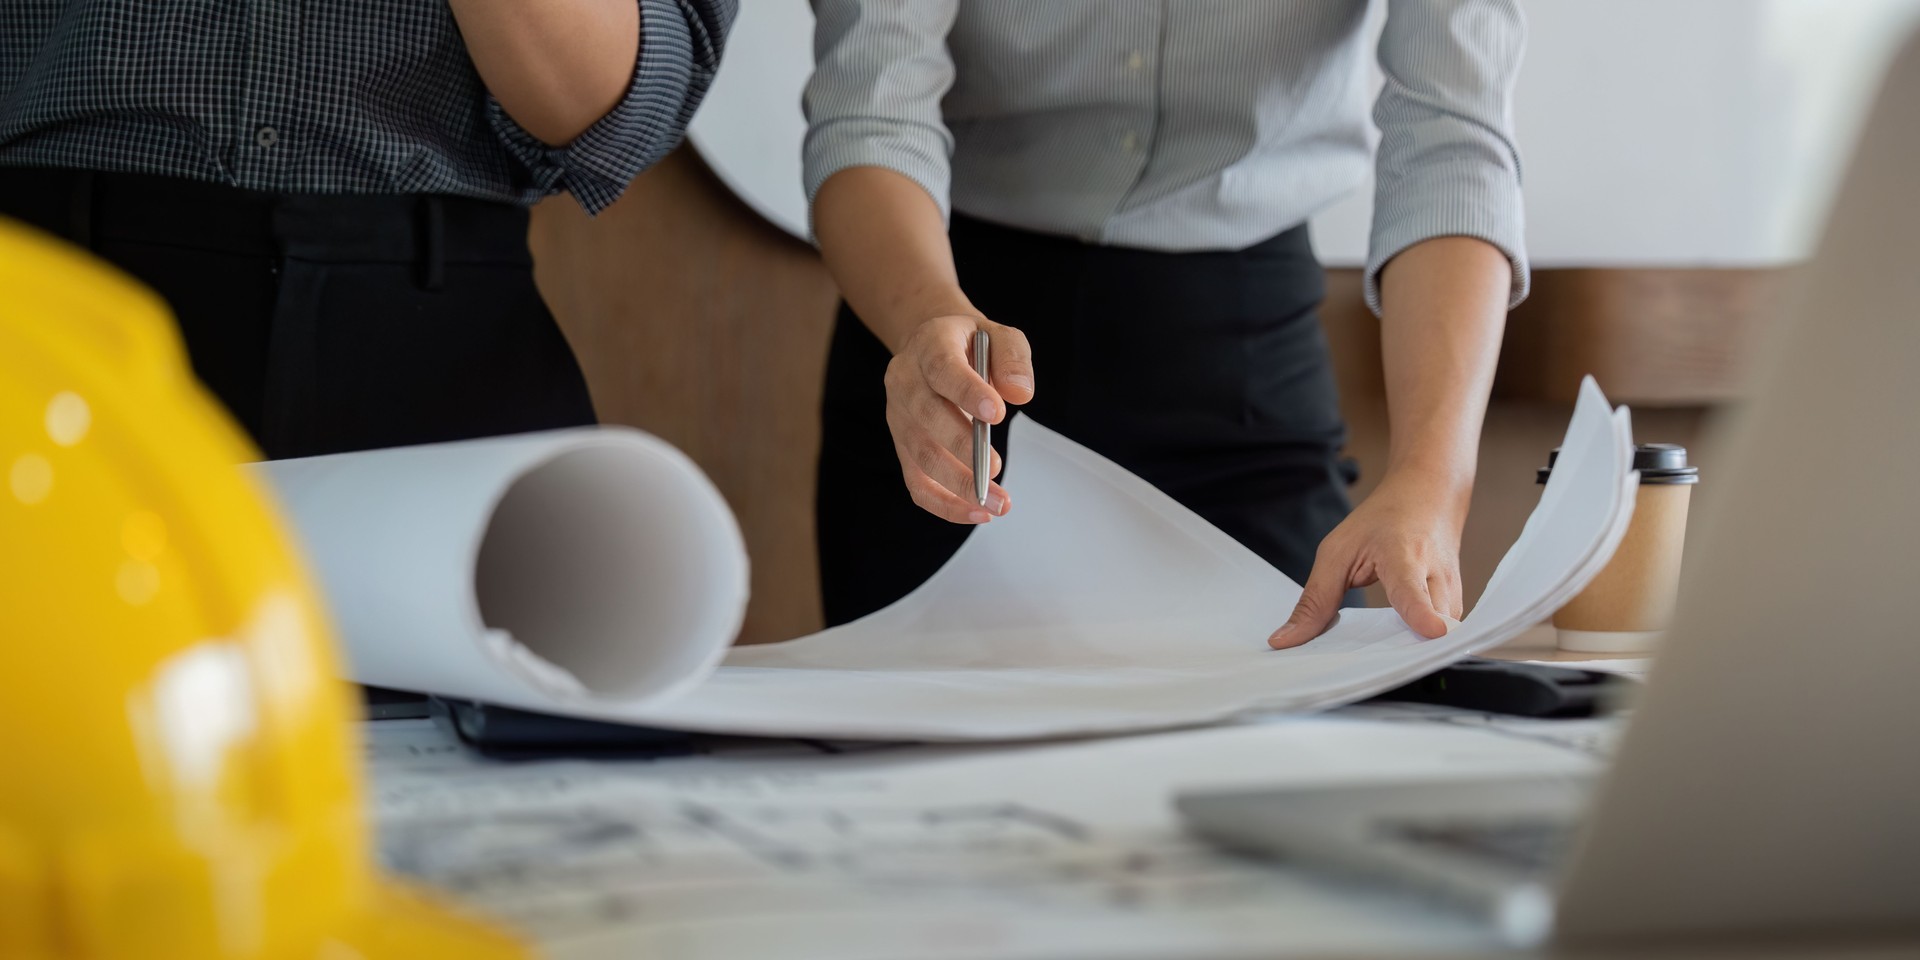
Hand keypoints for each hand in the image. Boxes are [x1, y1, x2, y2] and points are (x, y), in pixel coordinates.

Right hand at [885, 315, 1035, 522]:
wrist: (932, 347)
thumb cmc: (971, 345)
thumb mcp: (999, 336)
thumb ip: (1012, 358)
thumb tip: (1020, 393)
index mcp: (929, 345)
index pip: (942, 368)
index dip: (967, 392)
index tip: (998, 415)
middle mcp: (905, 380)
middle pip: (927, 416)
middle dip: (963, 448)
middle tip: (997, 469)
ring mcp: (899, 416)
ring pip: (921, 455)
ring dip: (958, 484)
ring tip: (997, 504)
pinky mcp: (903, 446)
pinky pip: (916, 482)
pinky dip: (944, 504)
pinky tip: (976, 513)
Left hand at [1267, 470, 1468, 647]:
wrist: (1429, 494)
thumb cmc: (1384, 520)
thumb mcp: (1338, 550)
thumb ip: (1316, 599)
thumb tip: (1286, 641)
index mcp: (1404, 555)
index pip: (1414, 590)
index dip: (1421, 613)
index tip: (1432, 631)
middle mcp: (1437, 575)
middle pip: (1433, 626)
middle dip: (1405, 652)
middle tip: (1368, 668)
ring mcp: (1454, 593)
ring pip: (1440, 639)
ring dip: (1408, 652)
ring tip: (1380, 656)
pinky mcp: (1458, 607)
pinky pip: (1439, 639)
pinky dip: (1415, 644)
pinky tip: (1395, 644)